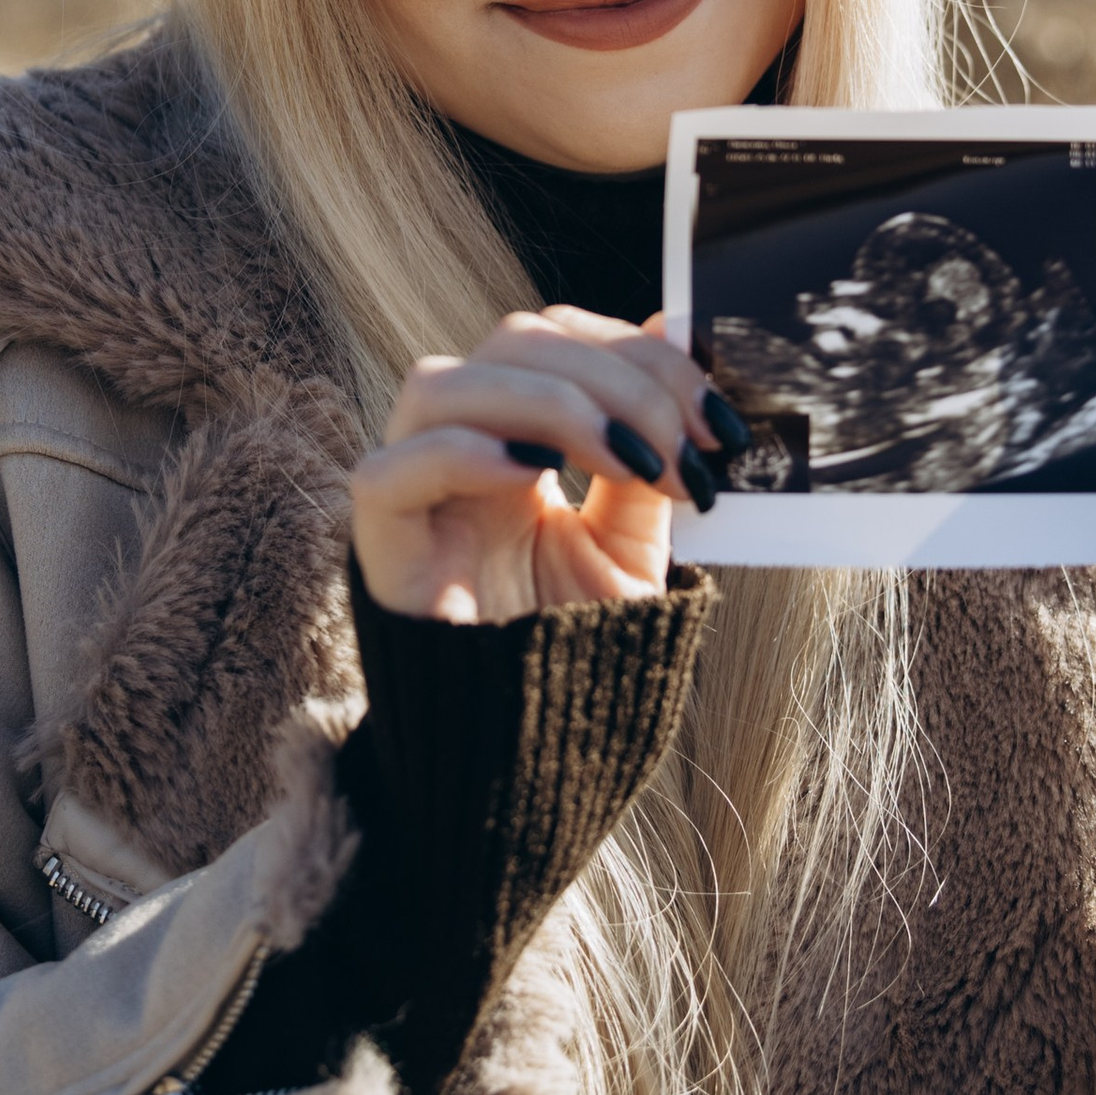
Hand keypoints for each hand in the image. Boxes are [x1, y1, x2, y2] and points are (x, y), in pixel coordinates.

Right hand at [351, 307, 736, 622]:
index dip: (634, 352)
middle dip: (616, 378)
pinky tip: (531, 473)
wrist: (535, 757)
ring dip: (552, 402)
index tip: (714, 416)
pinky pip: (388, 472)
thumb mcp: (635, 541)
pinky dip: (460, 453)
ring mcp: (412, 492)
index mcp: (516, 436)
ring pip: (444, 384)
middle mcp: (459, 448)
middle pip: (512, 343)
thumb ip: (648, 447)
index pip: (556, 339)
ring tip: (629, 462)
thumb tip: (675, 338)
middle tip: (682, 449)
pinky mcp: (381, 548)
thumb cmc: (577, 651)